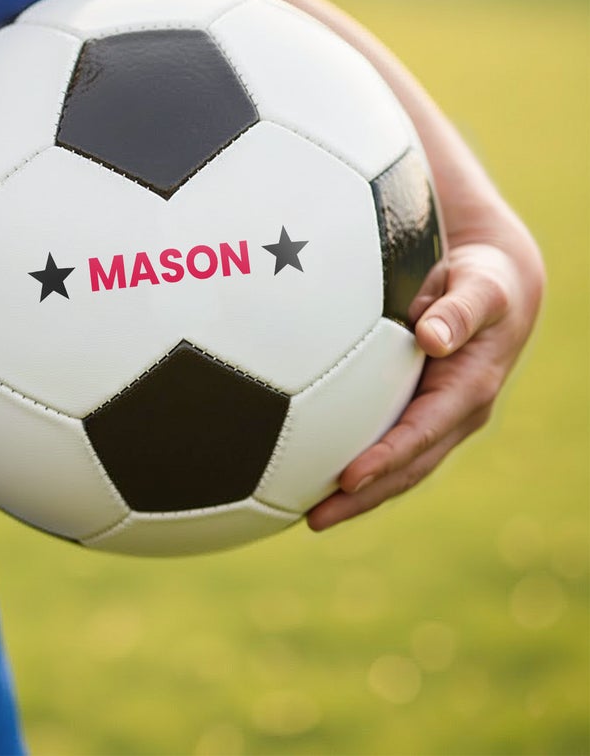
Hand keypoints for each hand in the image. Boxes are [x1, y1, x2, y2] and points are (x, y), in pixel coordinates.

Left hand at [262, 0, 544, 530]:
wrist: (418, 213)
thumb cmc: (386, 169)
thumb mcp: (369, 130)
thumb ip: (337, 97)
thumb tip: (241, 9)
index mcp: (495, 267)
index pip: (491, 296)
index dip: (465, 316)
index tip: (420, 328)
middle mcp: (487, 328)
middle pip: (463, 397)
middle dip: (410, 442)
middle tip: (351, 478)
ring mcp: (460, 370)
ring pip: (431, 439)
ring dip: (381, 478)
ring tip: (315, 513)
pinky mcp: (420, 394)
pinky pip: (390, 439)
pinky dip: (352, 468)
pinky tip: (283, 493)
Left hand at [307, 232, 544, 531]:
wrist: (496, 290)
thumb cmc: (485, 285)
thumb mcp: (483, 291)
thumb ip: (460, 311)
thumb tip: (431, 337)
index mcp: (467, 392)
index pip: (420, 435)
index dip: (385, 459)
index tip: (348, 478)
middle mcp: (453, 417)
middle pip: (405, 468)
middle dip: (362, 497)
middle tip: (315, 518)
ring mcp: (435, 420)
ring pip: (395, 468)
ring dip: (356, 495)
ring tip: (308, 516)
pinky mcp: (417, 413)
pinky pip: (386, 446)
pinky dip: (356, 467)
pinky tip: (315, 476)